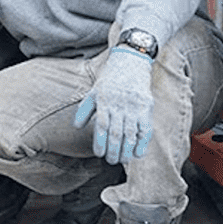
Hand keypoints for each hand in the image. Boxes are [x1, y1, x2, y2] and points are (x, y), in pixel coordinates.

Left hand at [73, 47, 154, 164]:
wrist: (130, 62)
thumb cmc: (109, 80)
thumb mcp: (93, 92)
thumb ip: (84, 110)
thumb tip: (76, 127)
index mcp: (104, 101)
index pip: (102, 126)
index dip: (100, 142)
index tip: (99, 154)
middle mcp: (120, 105)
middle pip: (117, 133)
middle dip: (113, 150)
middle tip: (111, 161)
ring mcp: (135, 106)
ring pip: (131, 133)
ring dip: (127, 150)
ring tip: (122, 160)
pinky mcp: (146, 107)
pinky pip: (146, 129)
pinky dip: (143, 143)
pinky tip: (138, 154)